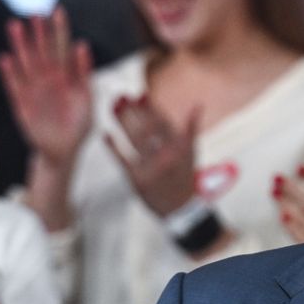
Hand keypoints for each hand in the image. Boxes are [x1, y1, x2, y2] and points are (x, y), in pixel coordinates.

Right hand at [0, 8, 92, 169]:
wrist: (63, 152)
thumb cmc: (79, 127)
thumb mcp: (86, 100)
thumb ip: (84, 74)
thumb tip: (82, 44)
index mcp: (68, 77)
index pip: (63, 48)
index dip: (60, 30)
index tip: (57, 10)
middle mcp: (49, 79)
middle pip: (43, 51)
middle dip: (38, 34)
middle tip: (35, 14)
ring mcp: (34, 89)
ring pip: (26, 63)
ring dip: (20, 45)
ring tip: (14, 26)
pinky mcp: (21, 103)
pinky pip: (14, 85)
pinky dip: (10, 73)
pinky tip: (5, 59)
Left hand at [104, 95, 200, 216]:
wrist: (181, 209)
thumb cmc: (184, 178)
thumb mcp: (192, 153)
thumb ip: (191, 128)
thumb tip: (197, 105)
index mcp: (180, 147)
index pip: (163, 121)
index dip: (150, 107)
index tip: (139, 94)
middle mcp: (167, 156)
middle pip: (146, 128)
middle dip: (132, 111)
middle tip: (120, 97)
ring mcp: (152, 168)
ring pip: (134, 140)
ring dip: (122, 122)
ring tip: (113, 108)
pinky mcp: (139, 180)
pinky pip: (123, 160)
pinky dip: (113, 147)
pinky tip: (106, 135)